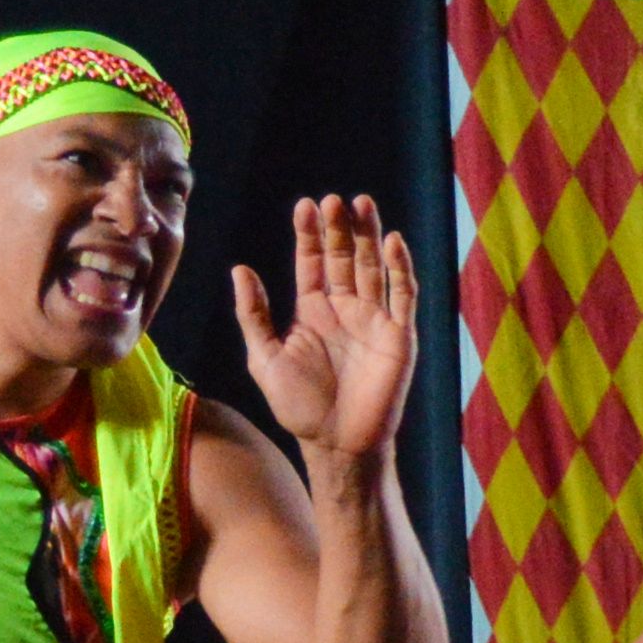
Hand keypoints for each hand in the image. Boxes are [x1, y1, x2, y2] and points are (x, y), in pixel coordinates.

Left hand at [231, 197, 420, 468]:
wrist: (336, 443)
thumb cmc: (297, 406)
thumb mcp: (263, 357)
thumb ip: (253, 314)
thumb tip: (240, 269)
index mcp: (313, 311)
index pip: (312, 262)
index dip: (309, 234)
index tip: (305, 206)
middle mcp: (345, 309)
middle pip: (344, 257)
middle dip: (340, 228)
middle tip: (335, 199)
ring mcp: (374, 320)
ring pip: (372, 267)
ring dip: (369, 236)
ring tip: (362, 204)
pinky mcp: (399, 336)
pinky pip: (402, 295)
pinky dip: (400, 268)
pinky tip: (392, 241)